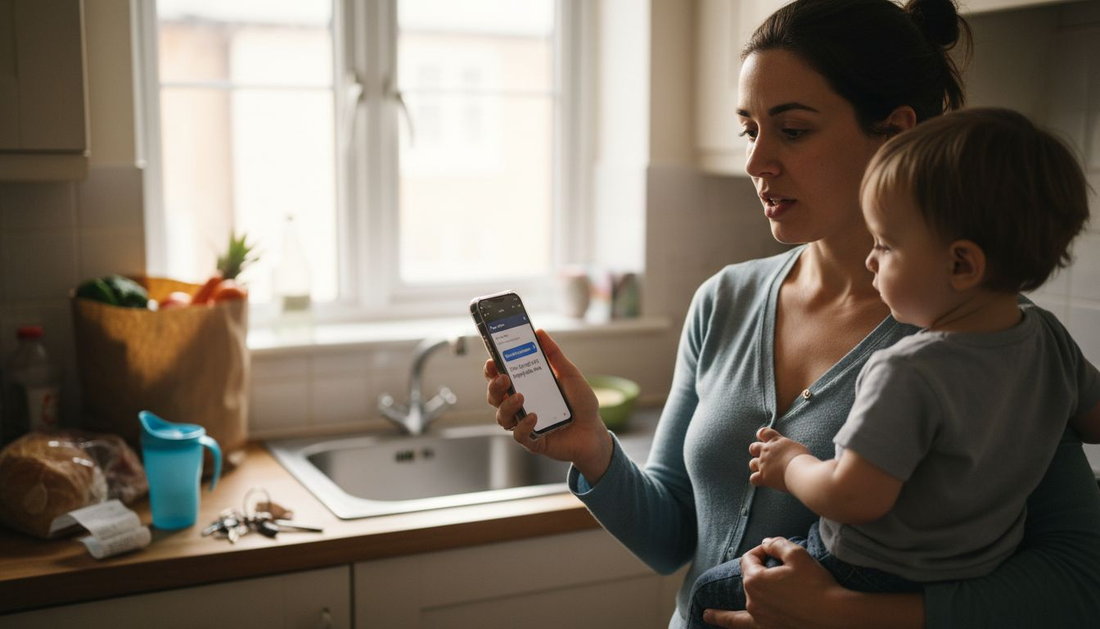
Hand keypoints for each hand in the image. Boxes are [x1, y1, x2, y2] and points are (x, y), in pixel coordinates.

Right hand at [484, 329, 611, 481]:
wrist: (594, 431)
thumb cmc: (581, 403)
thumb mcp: (569, 374)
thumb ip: (554, 355)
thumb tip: (539, 333)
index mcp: (526, 387)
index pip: (500, 378)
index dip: (492, 370)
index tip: (492, 361)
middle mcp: (521, 406)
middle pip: (495, 396)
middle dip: (494, 386)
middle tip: (503, 377)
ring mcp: (524, 424)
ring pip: (502, 416)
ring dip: (506, 405)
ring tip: (520, 397)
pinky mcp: (532, 441)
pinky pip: (519, 435)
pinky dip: (523, 425)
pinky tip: (533, 417)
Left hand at [703, 538, 841, 628]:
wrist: (835, 616)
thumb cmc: (817, 584)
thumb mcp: (797, 554)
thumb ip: (776, 544)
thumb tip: (765, 543)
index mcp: (754, 579)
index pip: (749, 559)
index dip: (761, 552)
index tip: (775, 553)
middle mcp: (751, 600)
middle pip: (748, 581)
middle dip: (758, 573)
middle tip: (779, 571)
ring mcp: (759, 618)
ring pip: (739, 609)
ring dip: (723, 612)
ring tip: (706, 614)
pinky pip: (742, 626)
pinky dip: (727, 624)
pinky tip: (714, 623)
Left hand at [748, 427, 809, 491]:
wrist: (801, 472)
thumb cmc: (804, 460)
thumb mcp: (798, 448)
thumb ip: (790, 448)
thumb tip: (791, 453)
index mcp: (776, 441)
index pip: (763, 432)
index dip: (761, 435)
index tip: (762, 438)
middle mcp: (767, 450)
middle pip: (753, 447)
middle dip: (756, 451)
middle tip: (764, 457)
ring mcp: (763, 463)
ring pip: (752, 463)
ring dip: (756, 466)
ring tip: (765, 470)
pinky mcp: (763, 476)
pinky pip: (753, 478)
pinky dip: (757, 480)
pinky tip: (764, 481)